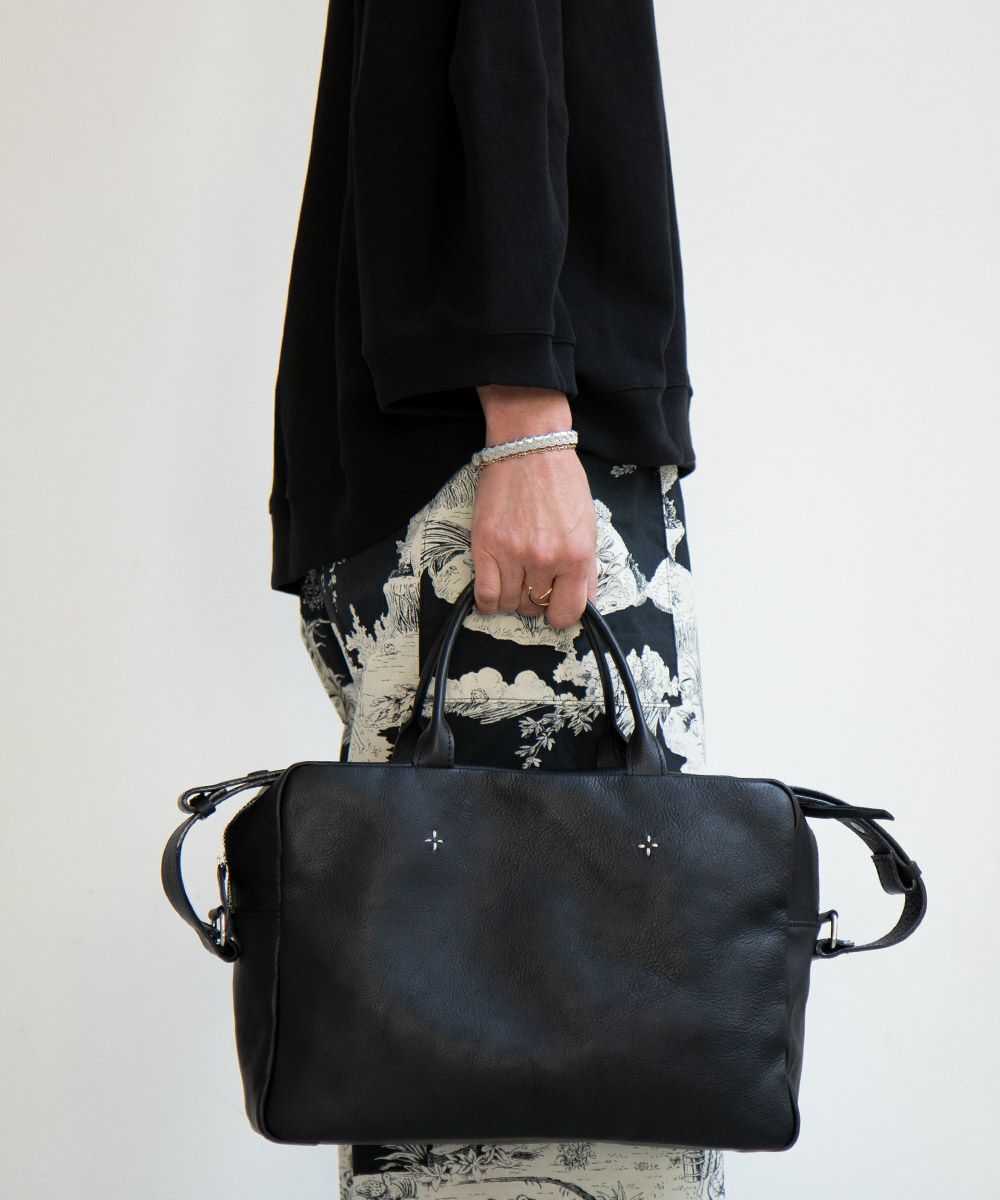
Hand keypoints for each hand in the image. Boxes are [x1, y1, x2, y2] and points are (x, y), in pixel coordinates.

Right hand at [472, 386, 597, 629]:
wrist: (530, 449)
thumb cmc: (561, 483)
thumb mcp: (588, 527)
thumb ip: (585, 570)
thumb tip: (583, 604)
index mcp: (577, 556)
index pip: (570, 611)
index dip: (561, 614)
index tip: (555, 608)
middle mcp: (547, 559)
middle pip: (537, 607)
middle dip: (536, 599)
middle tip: (533, 581)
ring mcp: (515, 554)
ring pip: (511, 604)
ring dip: (512, 597)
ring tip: (514, 577)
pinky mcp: (487, 546)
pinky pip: (485, 595)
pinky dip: (488, 602)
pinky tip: (493, 592)